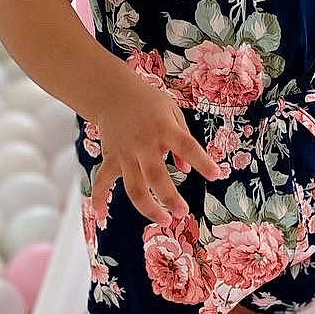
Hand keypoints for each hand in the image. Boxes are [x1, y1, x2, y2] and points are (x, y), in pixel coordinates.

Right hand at [90, 78, 220, 222]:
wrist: (113, 93)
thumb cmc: (149, 104)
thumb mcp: (172, 113)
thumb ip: (182, 141)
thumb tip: (186, 170)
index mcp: (164, 128)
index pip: (186, 146)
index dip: (202, 161)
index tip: (215, 175)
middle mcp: (143, 143)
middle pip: (155, 176)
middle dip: (169, 198)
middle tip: (182, 212)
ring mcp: (124, 153)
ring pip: (133, 186)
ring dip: (147, 207)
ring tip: (164, 220)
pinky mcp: (110, 158)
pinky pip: (102, 181)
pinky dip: (99, 198)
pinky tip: (101, 215)